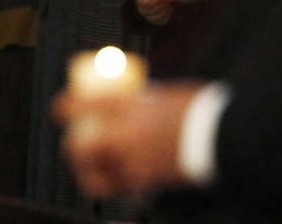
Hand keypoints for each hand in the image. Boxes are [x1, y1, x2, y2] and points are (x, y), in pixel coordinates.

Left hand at [53, 81, 202, 197]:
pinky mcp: (148, 182)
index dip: (65, 107)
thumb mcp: (165, 94)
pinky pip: (122, 187)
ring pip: (97, 176)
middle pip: (80, 148)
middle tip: (76, 142)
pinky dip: (118, 184)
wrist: (221, 136)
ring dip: (90, 172)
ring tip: (92, 169)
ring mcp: (134, 163)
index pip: (82, 107)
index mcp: (127, 108)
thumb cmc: (198, 108)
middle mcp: (124, 137)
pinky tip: (121, 178)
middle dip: (73, 147)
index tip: (60, 108)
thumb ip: (145, 99)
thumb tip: (134, 98)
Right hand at [136, 0, 172, 24]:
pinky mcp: (156, 22)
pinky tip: (169, 8)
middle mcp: (143, 12)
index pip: (149, 4)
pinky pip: (163, 21)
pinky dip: (167, 15)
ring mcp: (149, 18)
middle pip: (154, 11)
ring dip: (165, 10)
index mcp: (140, 3)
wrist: (149, 0)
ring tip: (169, 4)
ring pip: (159, 17)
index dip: (157, 0)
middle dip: (162, 5)